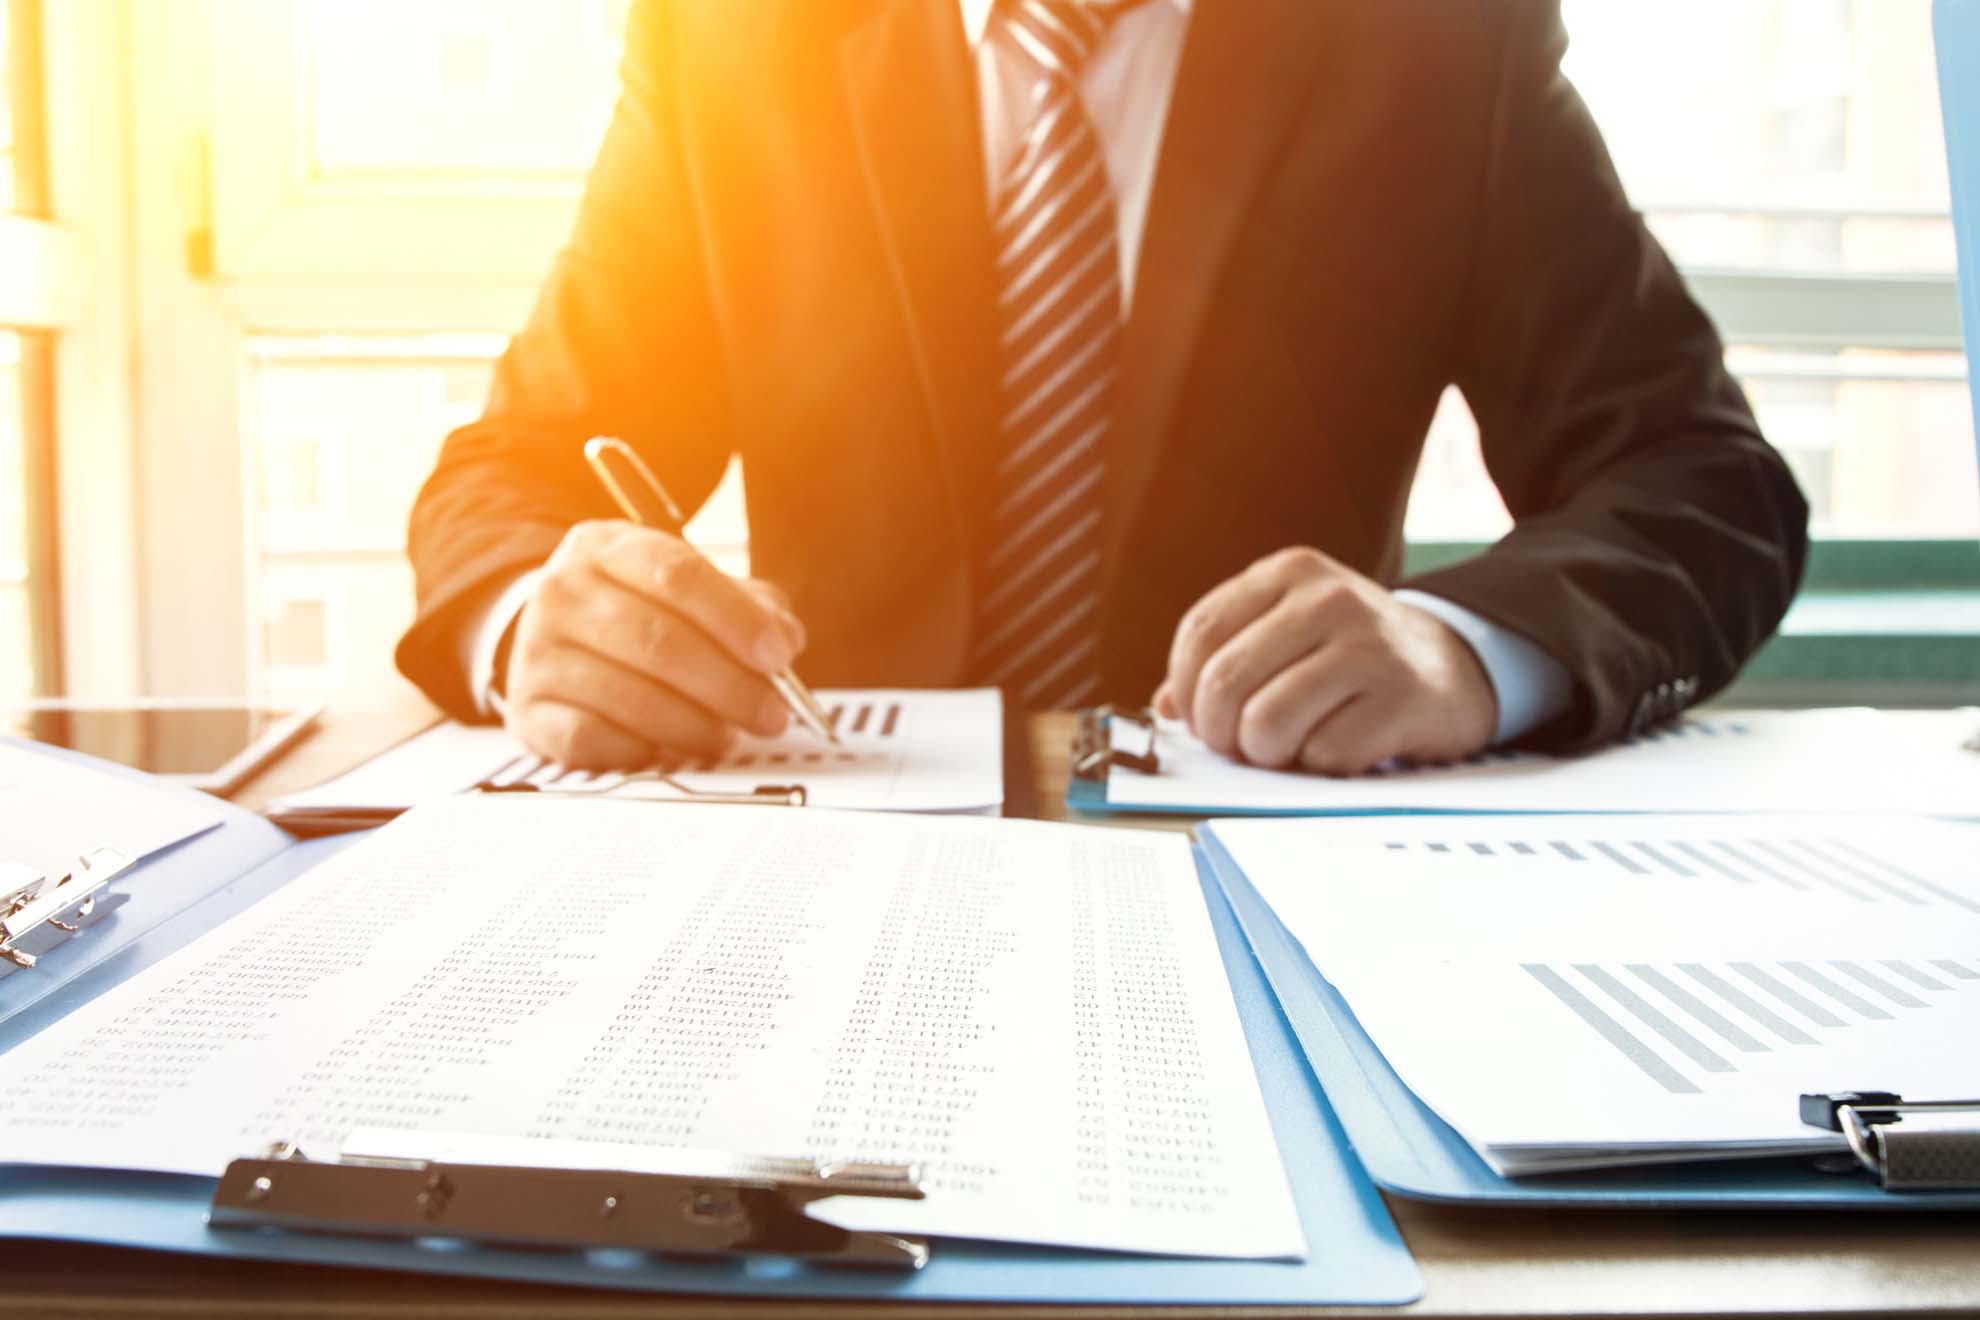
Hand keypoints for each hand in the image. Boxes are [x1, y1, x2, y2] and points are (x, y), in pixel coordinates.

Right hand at [502, 520, 805, 768]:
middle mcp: (562, 591)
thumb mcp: (691, 591)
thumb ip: (747, 608)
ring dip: (695, 726)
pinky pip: (593, 740)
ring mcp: (537, 652)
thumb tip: (785, 639)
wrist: (557, 640)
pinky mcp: (528, 711)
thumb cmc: (641, 613)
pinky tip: (672, 750)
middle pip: (657, 641)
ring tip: (729, 736)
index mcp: (606, 547)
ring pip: (629, 697)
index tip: (779, 656)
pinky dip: (643, 751)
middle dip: (728, 685)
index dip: (736, 619)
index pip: (677, 575)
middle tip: (771, 715)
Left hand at [1154, 547, 1496, 775]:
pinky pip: (1324, 753)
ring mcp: (1369, 644)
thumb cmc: (1348, 657)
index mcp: (1289, 572)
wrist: (1450, 667)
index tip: (1198, 718)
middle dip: (1220, 733)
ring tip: (1288, 749)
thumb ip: (1224, 659)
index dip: (1185, 688)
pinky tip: (1339, 750)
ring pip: (1267, 723)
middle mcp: (1328, 598)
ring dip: (1267, 755)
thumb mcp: (1287, 633)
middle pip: (1224, 682)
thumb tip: (1165, 708)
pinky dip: (1319, 767)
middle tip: (1241, 746)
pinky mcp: (1402, 696)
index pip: (1201, 632)